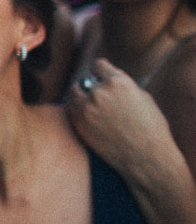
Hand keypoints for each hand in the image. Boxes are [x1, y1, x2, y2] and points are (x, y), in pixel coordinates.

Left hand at [67, 58, 174, 179]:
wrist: (146, 158)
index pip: (99, 65)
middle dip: (91, 87)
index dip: (102, 72)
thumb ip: (122, 85)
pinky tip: (87, 117)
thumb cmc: (151, 129)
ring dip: (81, 98)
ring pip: (74, 93)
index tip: (102, 77)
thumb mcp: (143, 98)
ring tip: (93, 107)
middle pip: (84, 81)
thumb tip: (108, 79)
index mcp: (119, 82)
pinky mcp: (78, 123)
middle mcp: (99, 92)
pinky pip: (70, 109)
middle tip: (99, 98)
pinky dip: (76, 110)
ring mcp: (86, 108)